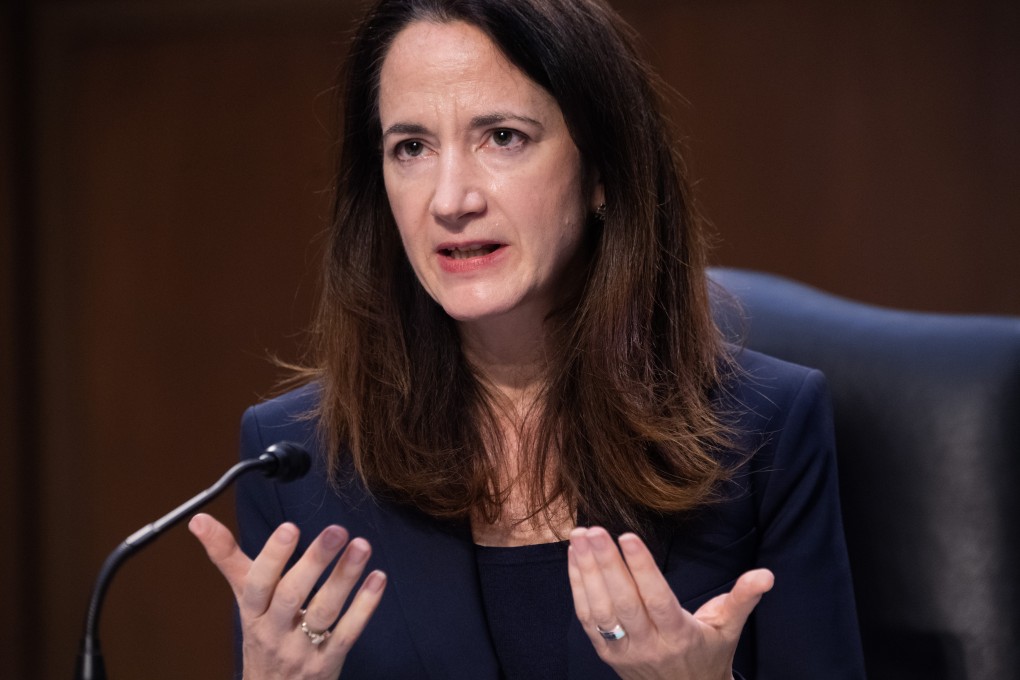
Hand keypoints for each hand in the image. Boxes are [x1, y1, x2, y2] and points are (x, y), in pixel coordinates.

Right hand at [188, 513, 385, 679]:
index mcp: (253, 612)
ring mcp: (302, 649)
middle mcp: (274, 631)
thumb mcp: (244, 598)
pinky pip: (347, 633)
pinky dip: (364, 606)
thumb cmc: (262, 635)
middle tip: (337, 530)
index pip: (257, 584)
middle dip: (314, 562)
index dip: (272, 558)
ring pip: (324, 612)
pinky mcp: (327, 662)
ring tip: (361, 546)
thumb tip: (198, 519)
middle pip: (292, 596)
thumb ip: (228, 557)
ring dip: (344, 578)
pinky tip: (378, 578)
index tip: (289, 527)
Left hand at [567, 526, 772, 679]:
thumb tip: (766, 574)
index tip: (627, 536)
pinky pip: (588, 618)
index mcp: (679, 635)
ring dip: (586, 571)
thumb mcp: (728, 627)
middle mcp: (648, 645)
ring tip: (579, 536)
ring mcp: (623, 651)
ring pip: (600, 609)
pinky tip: (575, 557)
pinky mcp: (605, 652)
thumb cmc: (708, 654)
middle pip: (623, 602)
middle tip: (593, 530)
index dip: (641, 568)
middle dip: (605, 563)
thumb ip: (743, 598)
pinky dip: (578, 586)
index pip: (656, 599)